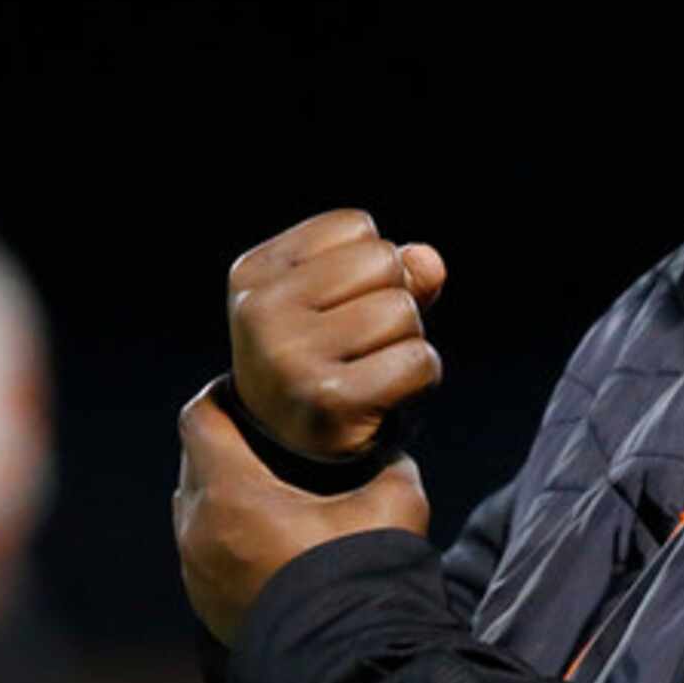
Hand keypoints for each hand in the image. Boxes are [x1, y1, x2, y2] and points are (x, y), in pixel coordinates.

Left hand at [174, 376, 429, 642]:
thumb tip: (392, 456)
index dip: (222, 395)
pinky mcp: (206, 606)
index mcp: (230, 491)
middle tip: (266, 440)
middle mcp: (199, 527)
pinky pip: (205, 555)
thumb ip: (390, 466)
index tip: (248, 393)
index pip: (200, 417)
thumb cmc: (363, 575)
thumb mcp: (394, 504)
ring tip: (267, 493)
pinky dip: (227, 539)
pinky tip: (269, 545)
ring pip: (196, 512)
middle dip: (225, 446)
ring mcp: (196, 572)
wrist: (350, 664)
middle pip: (195, 462)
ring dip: (223, 497)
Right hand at [227, 211, 447, 461]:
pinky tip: (385, 399)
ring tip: (369, 371)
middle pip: (383, 261)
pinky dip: (421, 380)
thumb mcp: (347, 301)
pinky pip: (419, 361)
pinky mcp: (331, 400)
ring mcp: (290, 357)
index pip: (356, 226)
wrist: (298, 457)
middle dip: (393, 300)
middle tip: (359, 348)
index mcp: (253, 273)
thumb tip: (430, 263)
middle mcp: (260, 312)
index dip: (370, 267)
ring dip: (407, 342)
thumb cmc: (327, 361)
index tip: (337, 311)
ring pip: (403, 311)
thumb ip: (394, 270)